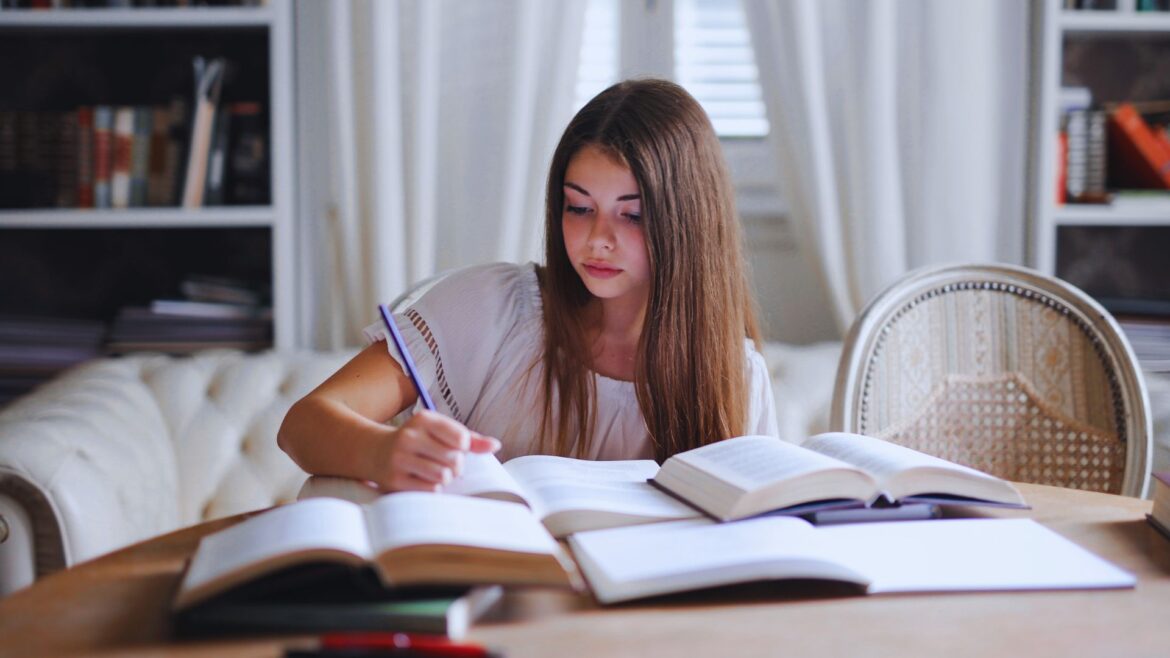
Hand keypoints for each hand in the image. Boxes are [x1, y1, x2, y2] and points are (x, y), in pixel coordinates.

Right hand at [372, 410, 500, 491]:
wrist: (375, 452)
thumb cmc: (418, 442)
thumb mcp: (440, 432)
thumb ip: (470, 438)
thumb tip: (496, 445)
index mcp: (423, 419)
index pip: (461, 438)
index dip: (463, 447)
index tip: (453, 447)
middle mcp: (409, 436)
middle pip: (454, 459)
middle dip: (456, 466)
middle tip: (445, 463)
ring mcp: (399, 458)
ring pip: (443, 476)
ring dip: (444, 478)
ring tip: (434, 472)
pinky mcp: (394, 480)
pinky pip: (430, 490)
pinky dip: (432, 488)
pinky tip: (422, 480)